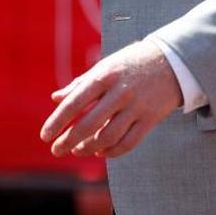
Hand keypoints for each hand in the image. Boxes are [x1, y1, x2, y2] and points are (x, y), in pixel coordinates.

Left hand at [40, 40, 182, 158]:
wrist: (170, 62)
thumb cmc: (130, 63)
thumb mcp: (104, 66)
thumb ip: (79, 83)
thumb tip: (55, 98)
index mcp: (104, 75)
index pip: (75, 102)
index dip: (58, 121)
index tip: (45, 136)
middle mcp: (120, 92)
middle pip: (90, 124)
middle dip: (69, 140)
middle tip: (56, 150)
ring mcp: (136, 107)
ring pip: (108, 137)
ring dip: (89, 148)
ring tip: (76, 150)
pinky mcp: (150, 120)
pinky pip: (128, 143)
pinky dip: (111, 152)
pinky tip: (100, 152)